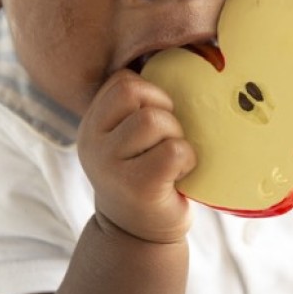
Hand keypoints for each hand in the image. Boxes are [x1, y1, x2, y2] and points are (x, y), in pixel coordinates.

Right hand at [77, 70, 196, 243]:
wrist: (140, 237)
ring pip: (155, 120)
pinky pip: (173, 151)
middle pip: (137, 94)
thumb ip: (141, 109)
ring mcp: (109, 165)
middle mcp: (92, 142)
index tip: (160, 118)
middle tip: (168, 142)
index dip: (150, 93)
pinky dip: (187, 159)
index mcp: (92, 125)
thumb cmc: (148, 177)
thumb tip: (200, 56)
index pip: (122, 82)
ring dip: (176, 137)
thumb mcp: (131, 141)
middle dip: (165, 112)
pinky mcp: (136, 185)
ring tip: (173, 160)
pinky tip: (180, 175)